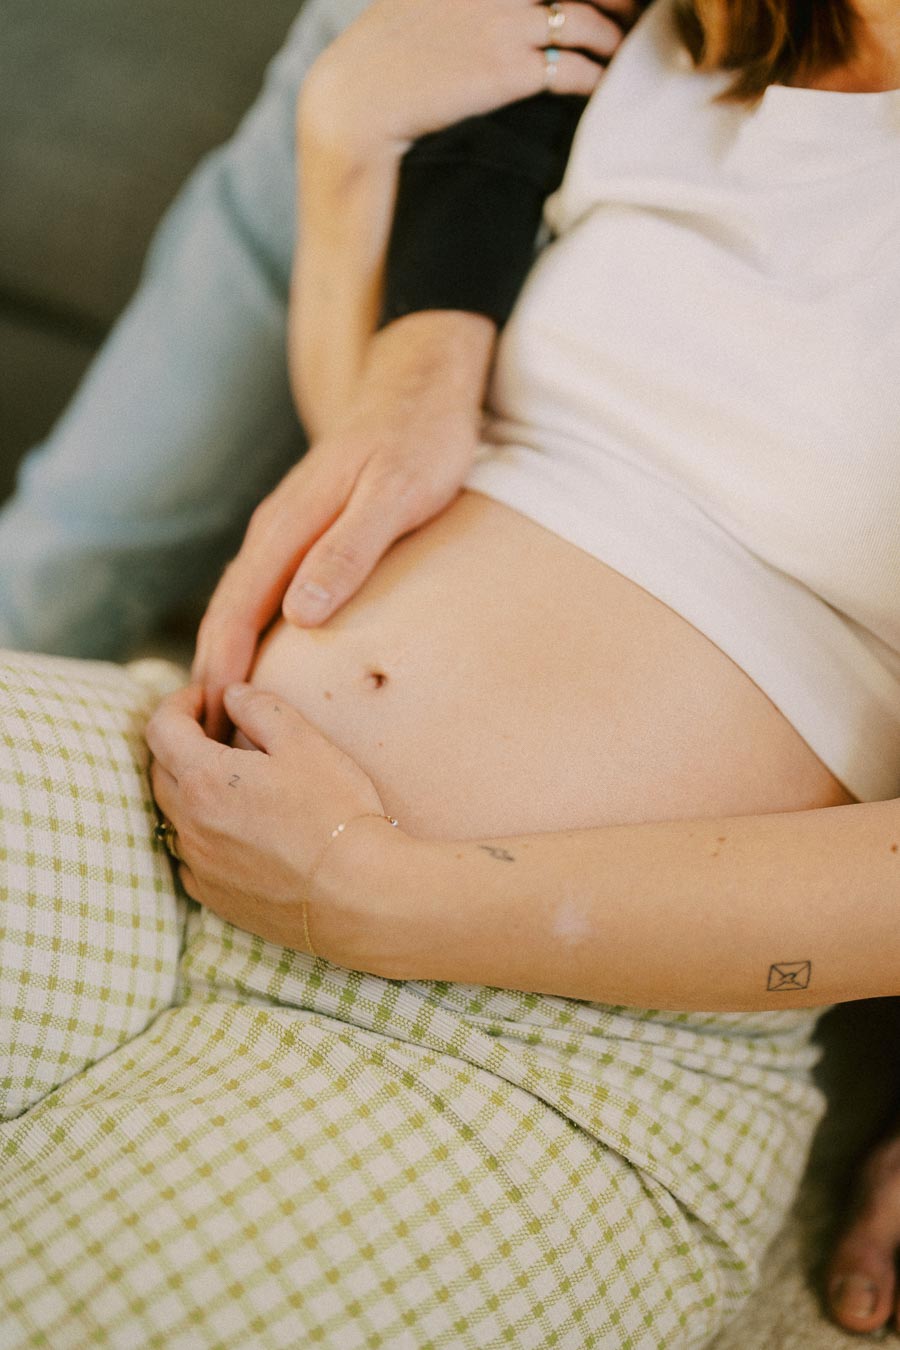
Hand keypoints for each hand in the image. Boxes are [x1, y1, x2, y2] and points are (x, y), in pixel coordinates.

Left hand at [147, 683, 407, 969]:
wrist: (357, 894)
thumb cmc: (335, 812)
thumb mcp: (304, 742)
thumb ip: (261, 708)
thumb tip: (233, 696)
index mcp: (204, 778)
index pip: (161, 728)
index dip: (178, 704)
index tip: (205, 699)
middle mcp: (189, 824)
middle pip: (160, 771)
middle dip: (179, 744)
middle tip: (216, 733)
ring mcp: (199, 865)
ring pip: (172, 816)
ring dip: (188, 790)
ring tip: (228, 782)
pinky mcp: (215, 897)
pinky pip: (190, 858)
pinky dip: (200, 834)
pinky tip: (233, 831)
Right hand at [192, 311, 492, 740]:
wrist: (423, 382)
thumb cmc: (420, 440)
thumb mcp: (395, 496)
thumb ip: (348, 551)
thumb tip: (299, 615)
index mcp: (289, 526)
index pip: (237, 610)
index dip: (222, 667)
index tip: (214, 721)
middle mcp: (278, 528)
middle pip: (230, 609)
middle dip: (213, 670)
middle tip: (208, 735)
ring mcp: (289, 526)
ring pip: (244, 597)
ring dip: (228, 650)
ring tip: (226, 707)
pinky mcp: (307, 528)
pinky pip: (266, 585)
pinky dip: (253, 624)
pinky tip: (263, 651)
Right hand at [301, 0, 643, 154]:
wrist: (360, 102)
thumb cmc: (387, 51)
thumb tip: (504, 8)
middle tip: (626, 7)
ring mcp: (505, 23)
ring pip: (588, 20)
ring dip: (612, 36)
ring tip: (616, 47)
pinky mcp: (510, 72)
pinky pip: (574, 70)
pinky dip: (595, 76)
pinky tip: (600, 83)